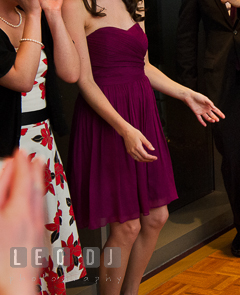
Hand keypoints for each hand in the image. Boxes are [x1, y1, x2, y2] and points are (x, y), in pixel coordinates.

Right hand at [0, 150, 44, 294]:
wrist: (15, 284)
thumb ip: (1, 190)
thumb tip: (7, 170)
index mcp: (21, 209)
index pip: (24, 178)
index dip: (22, 163)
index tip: (21, 151)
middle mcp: (35, 216)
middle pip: (37, 187)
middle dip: (35, 170)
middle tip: (35, 156)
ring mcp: (40, 227)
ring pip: (43, 199)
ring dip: (40, 182)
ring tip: (40, 171)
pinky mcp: (41, 238)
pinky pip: (43, 211)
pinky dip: (41, 199)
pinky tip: (39, 200)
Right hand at [121, 127, 157, 161]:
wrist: (126, 131)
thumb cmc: (134, 133)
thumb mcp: (142, 137)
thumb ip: (148, 144)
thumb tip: (153, 149)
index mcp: (137, 147)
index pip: (145, 155)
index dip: (151, 158)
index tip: (156, 158)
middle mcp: (133, 150)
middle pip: (142, 158)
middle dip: (148, 160)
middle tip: (154, 159)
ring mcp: (130, 151)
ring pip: (138, 159)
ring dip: (144, 160)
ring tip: (150, 159)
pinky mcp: (128, 151)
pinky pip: (135, 157)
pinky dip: (139, 159)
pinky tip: (143, 157)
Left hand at [183, 91, 224, 125]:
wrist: (190, 97)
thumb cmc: (198, 96)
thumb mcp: (205, 99)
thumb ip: (209, 103)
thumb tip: (213, 106)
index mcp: (209, 105)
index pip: (216, 110)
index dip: (220, 113)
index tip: (223, 117)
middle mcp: (206, 109)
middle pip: (212, 115)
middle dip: (215, 118)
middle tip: (218, 120)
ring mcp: (201, 112)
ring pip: (207, 117)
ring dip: (210, 120)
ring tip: (213, 121)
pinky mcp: (197, 113)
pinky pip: (200, 119)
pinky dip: (202, 122)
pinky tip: (205, 125)